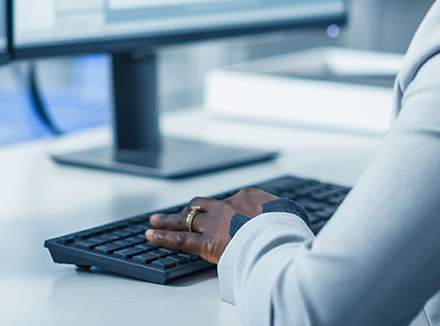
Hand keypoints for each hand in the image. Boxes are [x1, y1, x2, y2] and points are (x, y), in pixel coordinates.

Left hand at [146, 188, 277, 263]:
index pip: (230, 202)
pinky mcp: (206, 242)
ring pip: (186, 219)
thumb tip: (286, 217)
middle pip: (203, 205)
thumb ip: (279, 215)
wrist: (278, 237)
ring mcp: (215, 222)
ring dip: (170, 220)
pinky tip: (150, 235)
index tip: (224, 216)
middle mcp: (227, 205)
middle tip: (181, 211)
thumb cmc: (287, 228)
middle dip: (190, 208)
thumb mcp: (288, 214)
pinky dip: (164, 237)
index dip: (224, 210)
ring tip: (155, 220)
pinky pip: (180, 240)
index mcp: (247, 197)